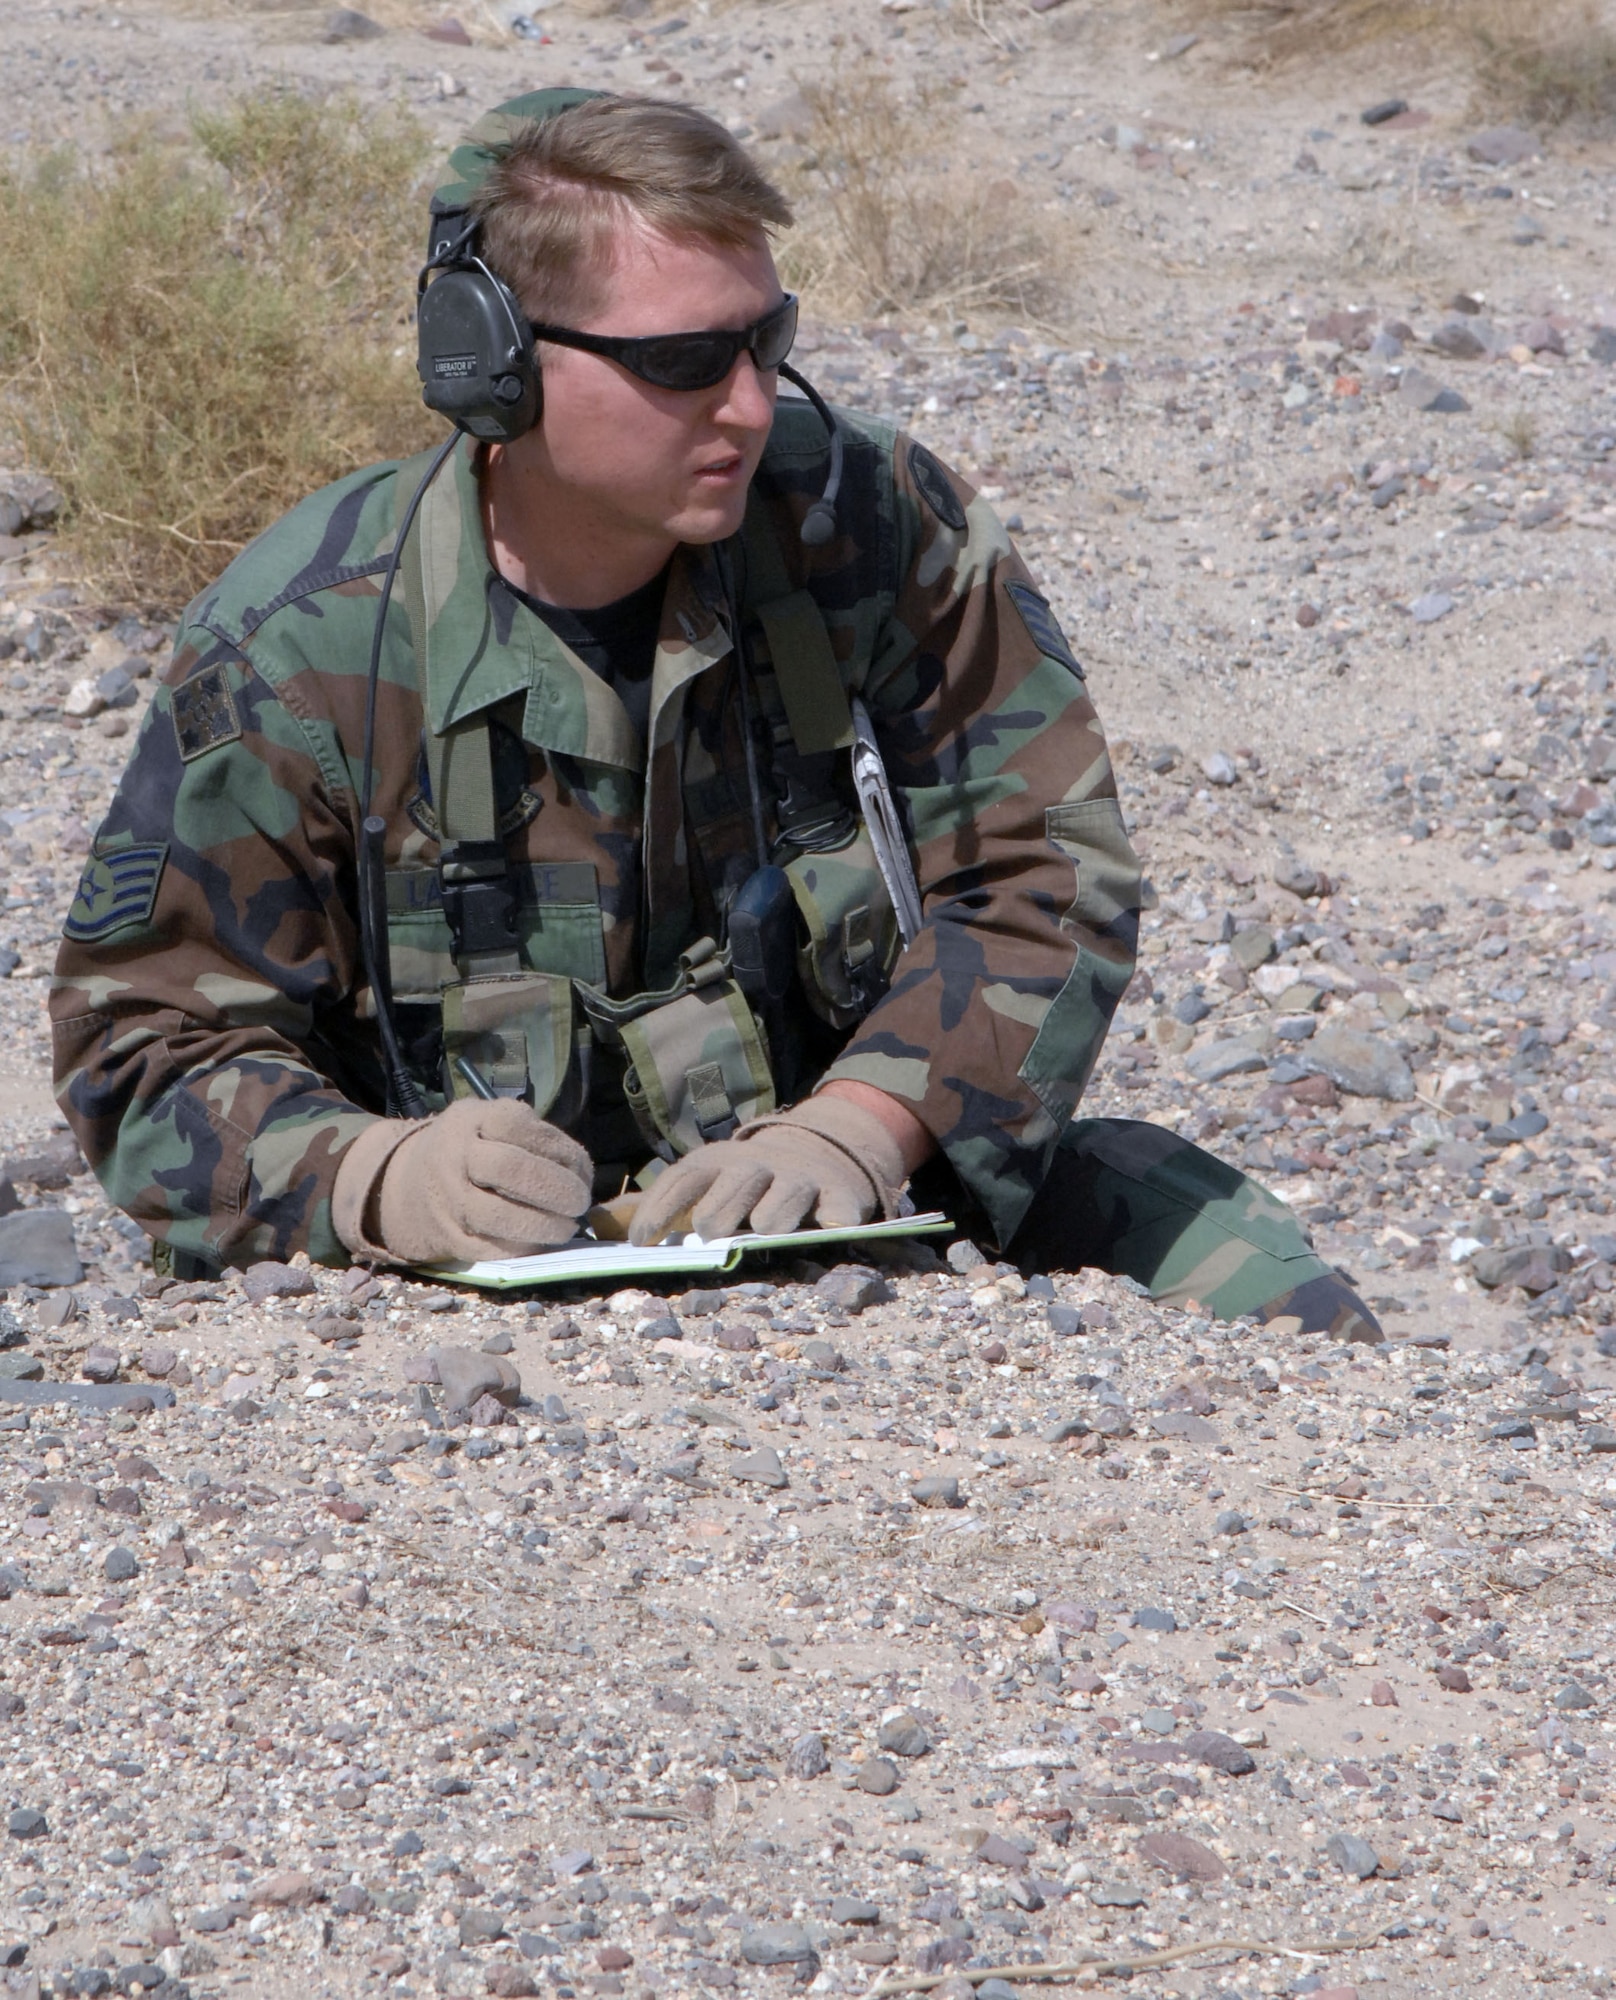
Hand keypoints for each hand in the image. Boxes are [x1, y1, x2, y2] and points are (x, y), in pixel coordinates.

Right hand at [334, 1097, 592, 1264]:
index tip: (579, 1166)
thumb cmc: (469, 1150)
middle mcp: (455, 1156)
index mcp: (470, 1120)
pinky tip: (542, 1241)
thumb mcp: (490, 1122)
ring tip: (567, 1226)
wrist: (406, 1186)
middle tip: (580, 1201)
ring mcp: (449, 1199)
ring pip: (498, 1216)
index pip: (517, 1125)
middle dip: (555, 1187)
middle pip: (510, 1169)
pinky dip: (523, 1247)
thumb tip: (580, 1173)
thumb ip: (532, 1135)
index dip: (556, 1147)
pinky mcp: (449, 1238)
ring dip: (543, 1225)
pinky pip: (490, 1249)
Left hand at [629, 1092, 907, 1244]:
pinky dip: (837, 1219)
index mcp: (717, 1163)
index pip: (685, 1178)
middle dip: (722, 1204)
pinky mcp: (840, 1196)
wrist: (816, 1152)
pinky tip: (831, 1230)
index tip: (640, 1242)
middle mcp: (758, 1167)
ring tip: (763, 1230)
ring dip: (775, 1210)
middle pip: (739, 1180)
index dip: (661, 1206)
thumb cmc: (742, 1181)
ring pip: (788, 1190)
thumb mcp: (699, 1183)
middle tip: (708, 1230)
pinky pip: (840, 1207)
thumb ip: (652, 1207)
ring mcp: (801, 1180)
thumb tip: (593, 1225)